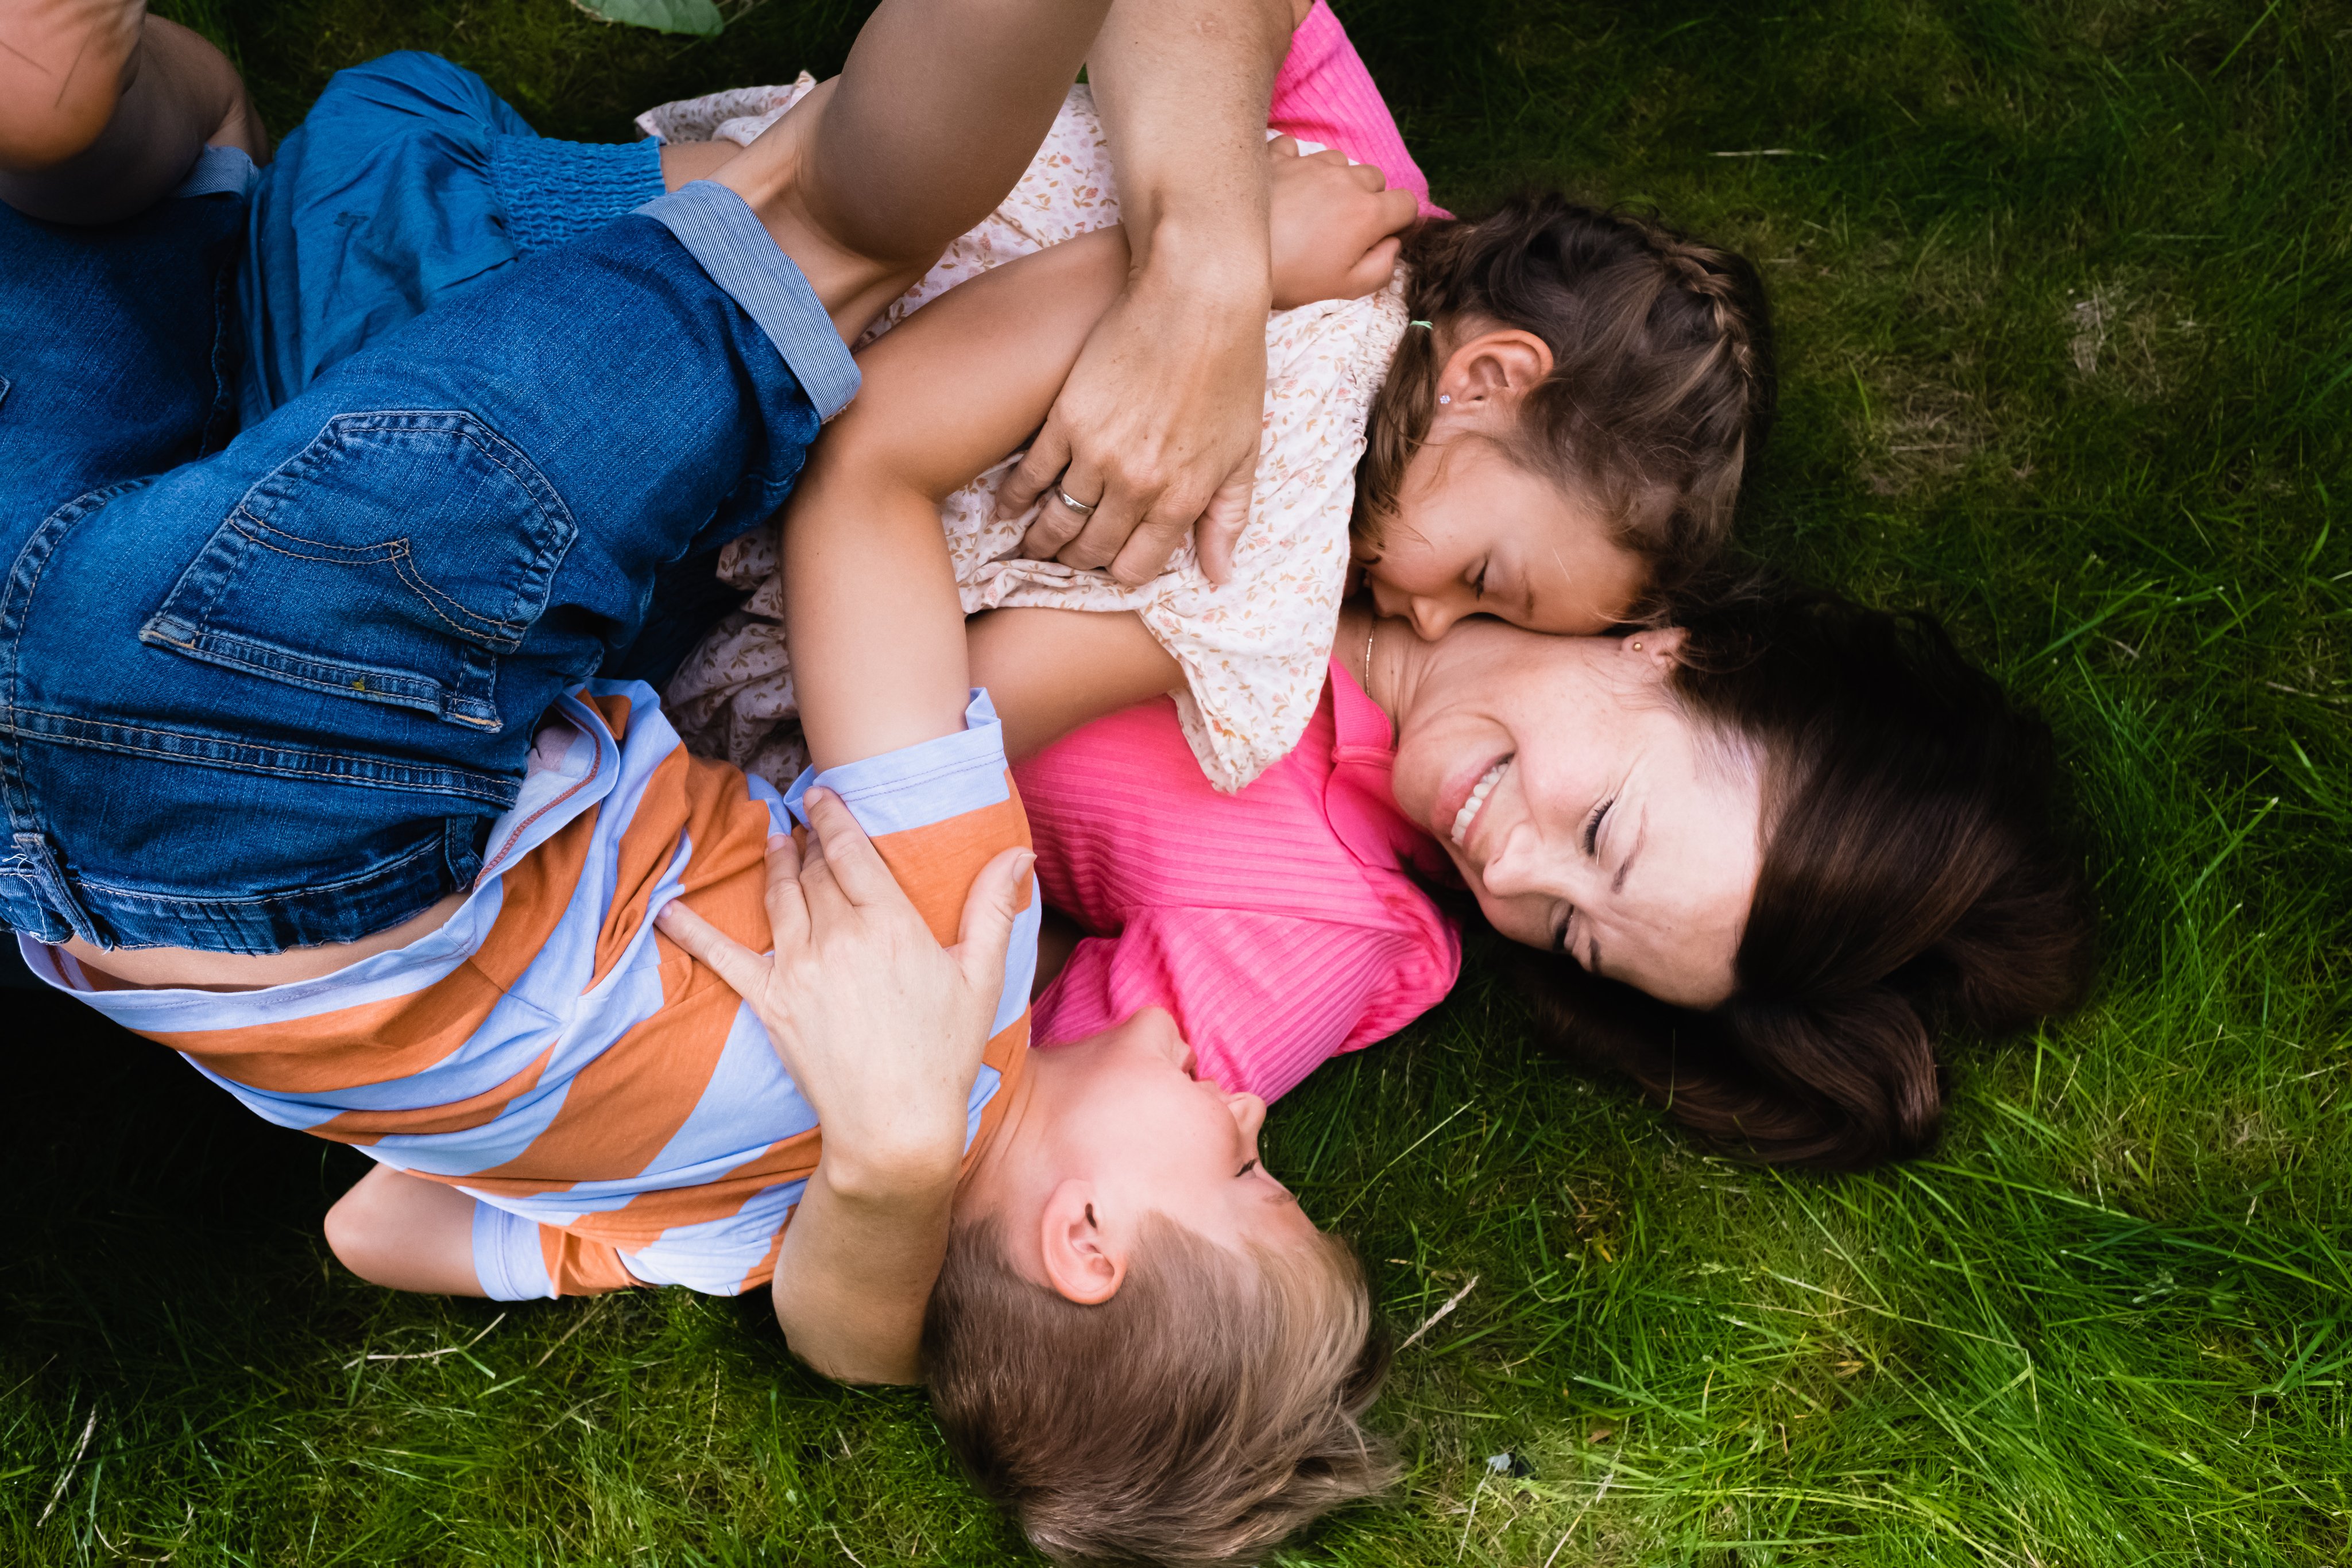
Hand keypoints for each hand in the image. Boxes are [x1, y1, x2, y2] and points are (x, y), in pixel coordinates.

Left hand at [654, 788, 1032, 1199]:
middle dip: (810, 841)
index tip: (821, 794)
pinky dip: (692, 931)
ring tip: (773, 841)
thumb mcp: (981, 978)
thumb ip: (992, 909)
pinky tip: (667, 910)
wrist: (895, 1125)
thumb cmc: (944, 1054)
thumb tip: (1017, 855)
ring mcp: (799, 968)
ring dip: (774, 863)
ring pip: (779, 897)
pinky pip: (724, 956)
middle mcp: (840, 938)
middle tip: (804, 822)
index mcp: (891, 925)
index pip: (852, 852)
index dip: (833, 817)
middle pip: (817, 871)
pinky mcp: (771, 1003)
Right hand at [993, 249, 1268, 586]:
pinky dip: (1015, 499)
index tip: (1113, 564)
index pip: (1136, 566)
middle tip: (1069, 558)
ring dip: (1041, 540)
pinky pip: (1030, 476)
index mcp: (1181, 498)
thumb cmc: (1232, 370)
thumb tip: (1218, 578)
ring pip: (1056, 521)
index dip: (1122, 572)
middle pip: (1092, 549)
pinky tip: (1008, 510)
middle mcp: (1136, 485)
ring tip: (1033, 547)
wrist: (1199, 298)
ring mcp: (1096, 454)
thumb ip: (1227, 518)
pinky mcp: (1065, 419)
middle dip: (1080, 560)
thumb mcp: (1244, 453)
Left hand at [1265, 136, 1414, 308]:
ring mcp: (1309, 164)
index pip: (1407, 203)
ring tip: (1314, 207)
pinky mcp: (1277, 158)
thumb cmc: (1291, 279)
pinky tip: (1287, 185)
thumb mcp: (1346, 288)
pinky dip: (1297, 163)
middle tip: (1344, 226)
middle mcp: (1344, 179)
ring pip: (1340, 161)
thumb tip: (1392, 245)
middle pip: (1375, 178)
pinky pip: (1296, 149)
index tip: (1382, 235)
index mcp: (1367, 212)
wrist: (1230, 260)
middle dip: (1369, 198)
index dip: (1400, 221)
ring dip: (1335, 180)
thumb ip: (1382, 267)